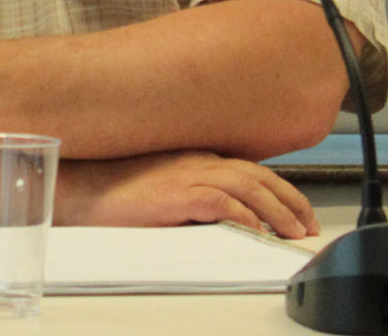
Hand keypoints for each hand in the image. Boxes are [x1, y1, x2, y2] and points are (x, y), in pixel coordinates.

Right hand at [57, 150, 318, 238]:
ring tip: (294, 233)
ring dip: (278, 211)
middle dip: (290, 200)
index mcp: (191, 154)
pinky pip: (225, 204)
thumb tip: (218, 214)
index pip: (246, 167)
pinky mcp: (178, 193)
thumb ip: (188, 189)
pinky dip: (247, 218)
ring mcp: (187, 173)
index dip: (278, 189)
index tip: (295, 210)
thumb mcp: (158, 182)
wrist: (80, 185)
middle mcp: (194, 158)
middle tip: (307, 225)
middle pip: (257, 174)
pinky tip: (259, 233)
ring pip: (249, 186)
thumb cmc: (111, 186)